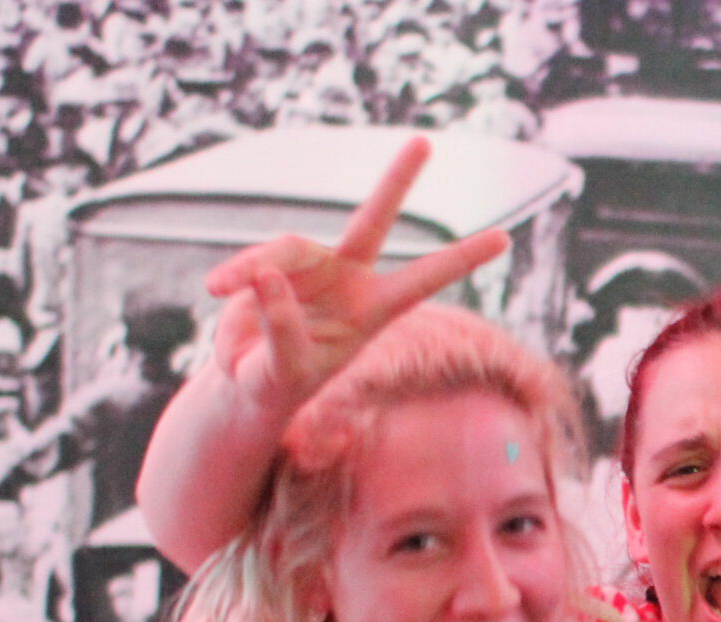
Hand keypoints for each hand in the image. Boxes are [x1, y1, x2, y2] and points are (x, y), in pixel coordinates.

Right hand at [202, 136, 508, 414]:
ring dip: (252, 266)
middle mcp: (347, 279)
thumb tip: (264, 272)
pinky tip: (215, 289)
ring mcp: (310, 266)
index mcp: (372, 311)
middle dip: (396, 180)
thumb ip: (283, 326)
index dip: (461, 259)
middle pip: (372, 220)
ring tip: (219, 288)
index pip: (422, 279)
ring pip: (285, 247)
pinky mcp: (270, 263)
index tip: (505, 237)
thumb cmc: (280, 382)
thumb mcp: (287, 369)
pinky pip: (253, 260)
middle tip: (424, 141)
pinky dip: (234, 274)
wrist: (246, 382)